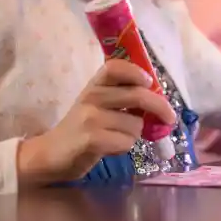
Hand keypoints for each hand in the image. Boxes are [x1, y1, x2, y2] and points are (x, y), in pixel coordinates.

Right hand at [17, 59, 176, 185]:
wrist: (50, 154)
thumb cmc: (81, 128)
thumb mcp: (98, 105)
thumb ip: (121, 98)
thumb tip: (157, 99)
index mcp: (95, 84)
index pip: (115, 66)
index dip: (136, 71)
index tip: (149, 82)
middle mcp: (92, 96)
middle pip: (137, 95)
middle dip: (160, 107)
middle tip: (170, 118)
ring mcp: (90, 117)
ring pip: (135, 124)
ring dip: (134, 135)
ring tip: (117, 138)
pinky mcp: (91, 139)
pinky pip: (126, 142)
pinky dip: (124, 147)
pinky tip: (110, 148)